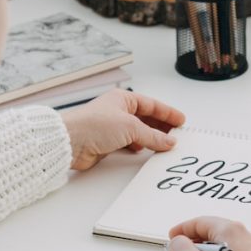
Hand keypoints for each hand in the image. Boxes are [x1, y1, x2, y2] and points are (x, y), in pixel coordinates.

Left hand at [61, 90, 185, 170]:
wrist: (70, 142)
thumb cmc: (93, 125)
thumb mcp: (130, 127)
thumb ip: (152, 136)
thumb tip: (169, 141)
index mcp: (123, 99)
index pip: (151, 105)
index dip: (167, 113)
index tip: (181, 121)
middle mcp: (117, 111)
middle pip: (145, 118)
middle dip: (161, 126)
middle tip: (176, 134)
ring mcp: (112, 127)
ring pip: (138, 132)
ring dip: (150, 138)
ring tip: (165, 145)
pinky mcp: (107, 143)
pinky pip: (128, 144)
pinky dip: (138, 147)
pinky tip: (144, 151)